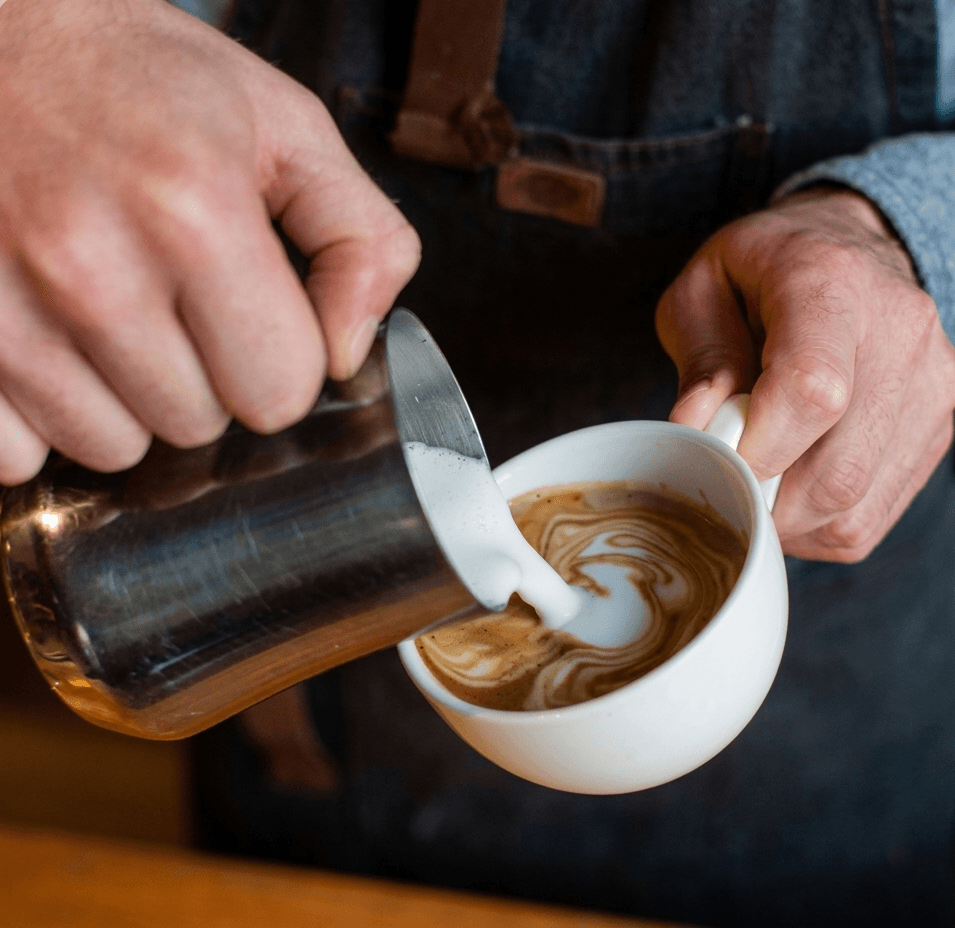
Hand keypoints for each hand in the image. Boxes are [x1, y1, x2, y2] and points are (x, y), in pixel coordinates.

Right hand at [0, 0, 419, 483]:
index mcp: (195, 212)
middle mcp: (88, 268)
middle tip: (172, 300)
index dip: (279, 361)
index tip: (254, 318)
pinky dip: (41, 412)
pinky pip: (18, 452)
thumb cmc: (140, 80)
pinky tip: (47, 336)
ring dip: (123, 398)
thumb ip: (362, 241)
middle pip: (196, 426)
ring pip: (111, 447)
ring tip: (107, 311)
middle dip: (201, 378)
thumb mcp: (286, 129)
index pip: (279, 391)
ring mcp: (0, 309)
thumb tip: (349, 356)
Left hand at [655, 185, 954, 561]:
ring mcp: (930, 383)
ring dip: (788, 519)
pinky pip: (872, 513)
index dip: (759, 449)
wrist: (848, 247)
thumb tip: (695, 435)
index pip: (812, 390)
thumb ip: (700, 361)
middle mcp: (897, 332)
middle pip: (837, 469)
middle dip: (763, 498)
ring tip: (752, 482)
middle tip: (721, 480)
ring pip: (855, 503)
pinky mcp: (937, 423)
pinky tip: (789, 492)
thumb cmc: (761, 271)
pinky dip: (818, 523)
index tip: (717, 459)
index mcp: (829, 283)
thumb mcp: (703, 291)